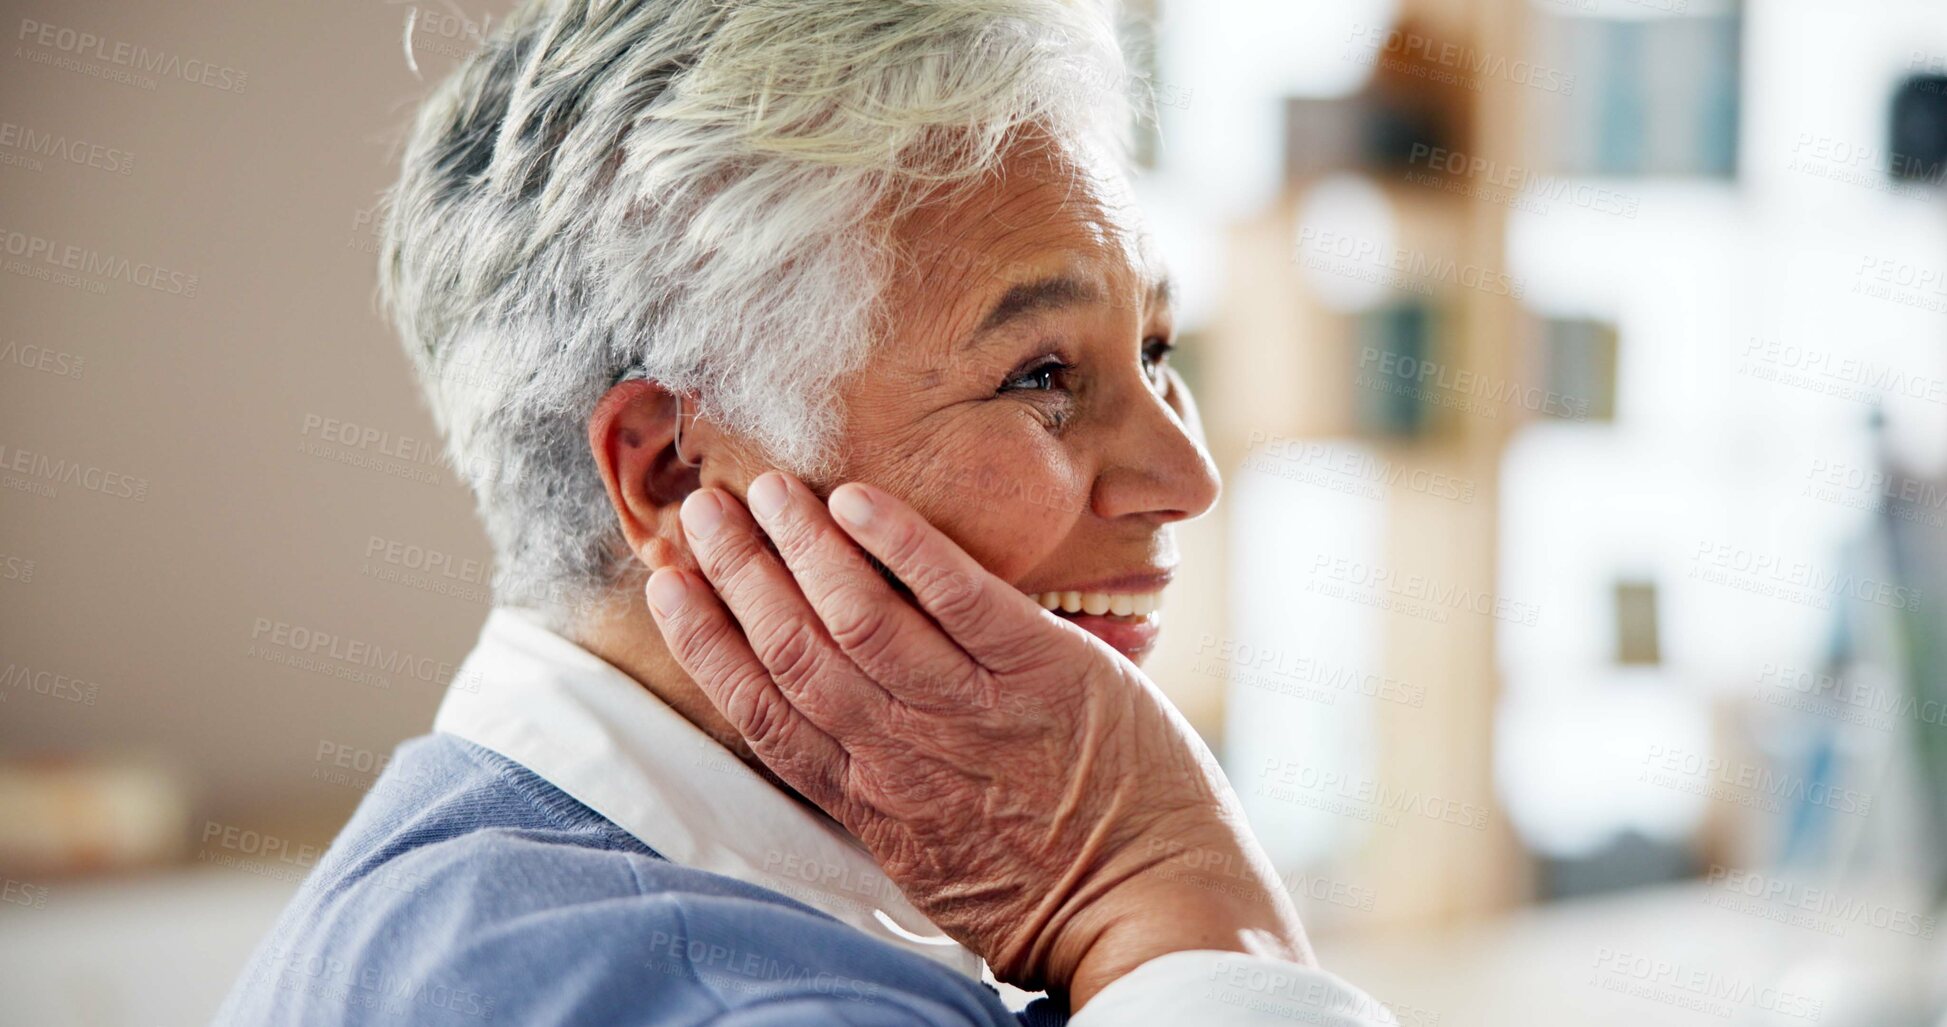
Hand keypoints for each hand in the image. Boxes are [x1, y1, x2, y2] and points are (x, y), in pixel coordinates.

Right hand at [644, 472, 1309, 1006]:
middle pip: (794, 650)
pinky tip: (856, 498)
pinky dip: (901, 543)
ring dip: (801, 545)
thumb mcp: (930, 862)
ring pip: (859, 616)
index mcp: (869, 801)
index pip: (761, 710)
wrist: (1152, 907)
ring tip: (764, 488)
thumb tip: (830, 739)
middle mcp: (903, 752)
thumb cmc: (1046, 894)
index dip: (706, 641)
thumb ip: (876, 794)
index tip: (667, 583)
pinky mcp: (1041, 670)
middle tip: (701, 508)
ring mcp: (972, 708)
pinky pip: (957, 594)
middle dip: (737, 573)